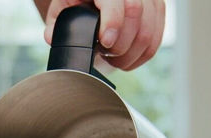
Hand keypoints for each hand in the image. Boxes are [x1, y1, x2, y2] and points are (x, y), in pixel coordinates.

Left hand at [39, 0, 165, 70]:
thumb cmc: (79, 1)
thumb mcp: (63, 6)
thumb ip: (56, 22)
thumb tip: (52, 37)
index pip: (117, 1)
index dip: (114, 23)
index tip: (106, 43)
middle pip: (136, 16)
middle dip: (121, 45)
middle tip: (106, 54)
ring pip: (149, 31)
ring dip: (131, 54)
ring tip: (115, 58)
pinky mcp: (158, 10)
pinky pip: (156, 39)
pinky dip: (141, 55)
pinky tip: (127, 59)